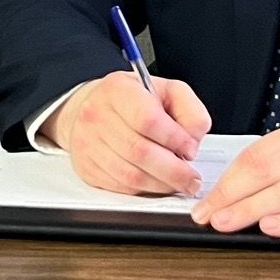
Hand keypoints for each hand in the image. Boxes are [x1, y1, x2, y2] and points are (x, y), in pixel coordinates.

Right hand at [51, 71, 212, 195]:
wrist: (95, 107)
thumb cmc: (134, 100)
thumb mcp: (168, 91)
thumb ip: (189, 110)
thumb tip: (192, 140)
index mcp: (118, 90)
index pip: (148, 119)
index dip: (175, 139)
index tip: (190, 148)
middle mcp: (97, 116)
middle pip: (140, 152)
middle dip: (173, 170)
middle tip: (191, 177)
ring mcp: (88, 143)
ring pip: (130, 175)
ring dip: (161, 184)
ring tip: (178, 183)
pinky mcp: (86, 167)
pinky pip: (120, 186)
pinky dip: (144, 189)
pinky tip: (156, 183)